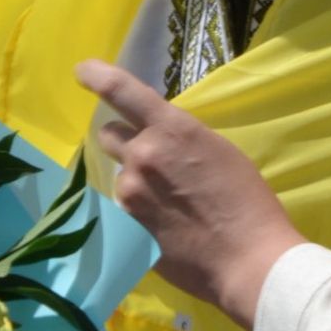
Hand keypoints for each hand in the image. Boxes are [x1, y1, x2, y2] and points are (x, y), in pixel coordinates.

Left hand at [76, 59, 306, 329]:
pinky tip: (167, 228)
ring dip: (136, 182)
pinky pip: (123, 210)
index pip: (120, 90)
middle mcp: (142, 155)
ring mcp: (130, 194)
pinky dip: (139, 213)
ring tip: (169, 205)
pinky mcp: (126, 227)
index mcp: (172, 129)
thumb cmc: (248, 202)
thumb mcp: (219, 152)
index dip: (96, 75)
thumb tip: (162, 142)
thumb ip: (181, 140)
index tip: (82, 70)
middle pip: (108, 134)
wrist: (248, 260)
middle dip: (123, 141)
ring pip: (120, 177)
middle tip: (149, 159)